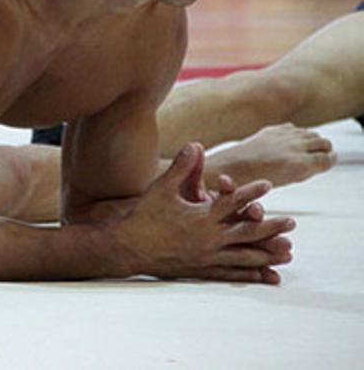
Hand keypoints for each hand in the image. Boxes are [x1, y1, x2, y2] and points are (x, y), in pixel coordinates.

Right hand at [114, 142, 294, 283]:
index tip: (268, 184)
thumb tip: (196, 144)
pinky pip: (232, 274)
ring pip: (245, 256)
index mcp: (201, 217)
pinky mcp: (202, 270)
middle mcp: (209, 238)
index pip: (232, 202)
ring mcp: (207, 257)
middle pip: (247, 233)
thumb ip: (182, 167)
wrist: (128, 248)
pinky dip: (251, 274)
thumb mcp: (161, 188)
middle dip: (271, 227)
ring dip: (268, 254)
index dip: (250, 192)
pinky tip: (265, 276)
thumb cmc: (144, 216)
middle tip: (292, 223)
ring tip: (287, 252)